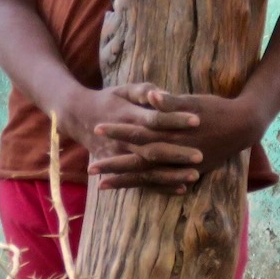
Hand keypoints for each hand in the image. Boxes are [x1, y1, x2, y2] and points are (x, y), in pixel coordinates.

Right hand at [58, 84, 203, 193]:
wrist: (79, 117)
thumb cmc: (108, 100)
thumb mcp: (123, 90)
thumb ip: (143, 91)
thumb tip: (161, 94)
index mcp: (128, 116)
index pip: (155, 119)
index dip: (175, 119)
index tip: (196, 120)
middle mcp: (125, 140)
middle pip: (154, 148)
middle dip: (177, 153)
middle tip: (200, 155)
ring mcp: (122, 157)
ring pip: (149, 170)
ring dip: (172, 174)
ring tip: (195, 176)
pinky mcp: (122, 168)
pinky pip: (142, 182)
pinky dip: (161, 186)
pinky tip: (181, 188)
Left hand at [90, 91, 260, 190]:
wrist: (242, 126)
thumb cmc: (214, 108)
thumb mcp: (192, 101)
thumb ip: (170, 102)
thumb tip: (152, 96)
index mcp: (171, 132)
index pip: (138, 133)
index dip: (117, 132)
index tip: (97, 130)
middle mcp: (173, 152)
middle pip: (137, 160)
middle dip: (114, 164)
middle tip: (90, 170)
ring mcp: (181, 165)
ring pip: (147, 176)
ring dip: (125, 180)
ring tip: (103, 185)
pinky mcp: (189, 172)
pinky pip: (163, 183)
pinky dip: (147, 187)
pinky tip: (133, 190)